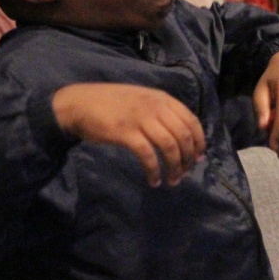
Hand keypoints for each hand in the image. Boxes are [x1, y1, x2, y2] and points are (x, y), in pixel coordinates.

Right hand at [52, 83, 205, 186]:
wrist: (79, 104)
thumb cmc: (110, 103)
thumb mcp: (141, 98)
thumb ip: (160, 110)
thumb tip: (180, 133)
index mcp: (162, 98)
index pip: (191, 120)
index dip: (199, 141)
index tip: (199, 156)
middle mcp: (155, 107)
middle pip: (183, 135)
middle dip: (188, 158)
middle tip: (186, 173)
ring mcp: (141, 119)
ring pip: (169, 146)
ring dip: (174, 167)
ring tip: (172, 181)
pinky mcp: (126, 133)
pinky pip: (148, 156)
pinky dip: (154, 171)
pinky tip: (153, 180)